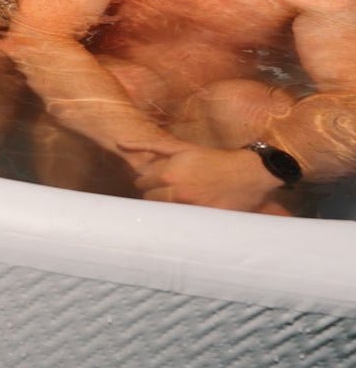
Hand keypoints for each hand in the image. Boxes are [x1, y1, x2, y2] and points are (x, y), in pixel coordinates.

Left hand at [120, 139, 292, 214]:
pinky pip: (180, 223)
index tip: (157, 182)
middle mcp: (176, 192)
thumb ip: (148, 146)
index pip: (141, 183)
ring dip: (166, 207)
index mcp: (168, 173)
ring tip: (179, 201)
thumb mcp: (180, 148)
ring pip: (162, 212)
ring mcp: (190, 208)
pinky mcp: (203, 220)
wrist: (247, 173)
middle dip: (154, 194)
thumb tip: (119, 144)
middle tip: (168, 192)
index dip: (148, 181)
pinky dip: (180, 219)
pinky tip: (186, 213)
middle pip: (148, 199)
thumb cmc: (212, 159)